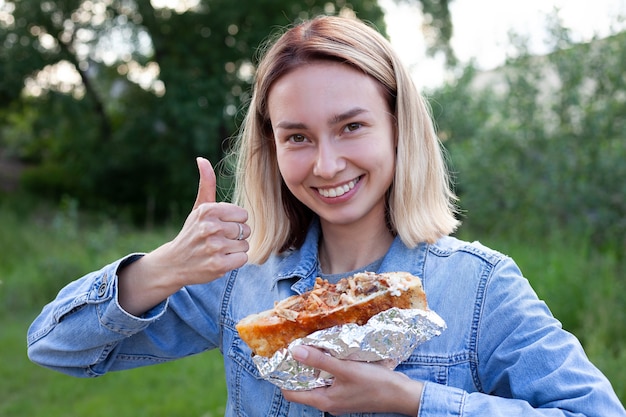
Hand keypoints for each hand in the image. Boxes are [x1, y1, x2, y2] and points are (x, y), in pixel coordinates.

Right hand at [150, 157, 249, 285]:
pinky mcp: (218, 264)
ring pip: (245, 245)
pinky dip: (234, 261)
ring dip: (234, 250)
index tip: (220, 226)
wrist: (174, 263)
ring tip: (218, 250)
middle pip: (246, 230)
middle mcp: (211, 227)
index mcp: (208, 210)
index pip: (243, 214)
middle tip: (218, 240)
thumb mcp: (199, 208)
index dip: (234, 222)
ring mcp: (214, 247)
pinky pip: (242, 259)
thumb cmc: (192, 232)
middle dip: (235, 236)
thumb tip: (202, 159)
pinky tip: (219, 260)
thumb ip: (207, 184)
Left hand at [281, 346, 422, 415]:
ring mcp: (339, 399)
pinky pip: (331, 381)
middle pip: (303, 387)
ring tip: (314, 347)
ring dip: (315, 367)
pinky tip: (332, 355)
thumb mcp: (345, 368)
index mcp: (323, 400)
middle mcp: (328, 403)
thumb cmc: (374, 383)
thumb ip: (319, 360)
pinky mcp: (348, 393)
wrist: (401, 394)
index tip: (283, 357)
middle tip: (297, 347)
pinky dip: (328, 369)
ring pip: (318, 382)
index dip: (284, 376)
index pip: (291, 393)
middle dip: (299, 368)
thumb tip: (295, 351)